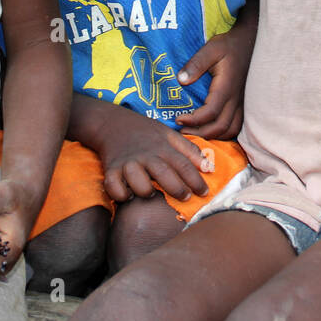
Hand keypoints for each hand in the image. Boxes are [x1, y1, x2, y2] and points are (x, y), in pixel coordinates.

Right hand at [94, 108, 209, 202]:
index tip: (204, 193)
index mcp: (162, 148)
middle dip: (177, 189)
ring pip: (138, 184)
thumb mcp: (169, 135)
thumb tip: (209, 168)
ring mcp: (127, 164)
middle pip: (164, 175)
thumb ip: (190, 151)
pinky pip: (114, 188)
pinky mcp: (110, 170)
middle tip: (185, 197)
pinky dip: (120, 194)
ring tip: (152, 192)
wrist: (112, 122)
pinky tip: (128, 194)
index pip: (184, 165)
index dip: (196, 181)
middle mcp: (146, 156)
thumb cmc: (145, 132)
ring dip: (146, 191)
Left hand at [174, 23, 252, 139]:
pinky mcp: (245, 105)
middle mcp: (237, 99)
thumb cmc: (229, 46)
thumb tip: (181, 80)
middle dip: (200, 133)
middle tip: (183, 130)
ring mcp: (243, 103)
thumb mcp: (211, 49)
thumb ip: (196, 64)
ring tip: (196, 131)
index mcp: (226, 87)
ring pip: (231, 130)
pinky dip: (224, 132)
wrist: (250, 43)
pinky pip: (237, 126)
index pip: (210, 113)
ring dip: (213, 135)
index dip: (193, 120)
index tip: (178, 118)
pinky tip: (211, 128)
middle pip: (220, 127)